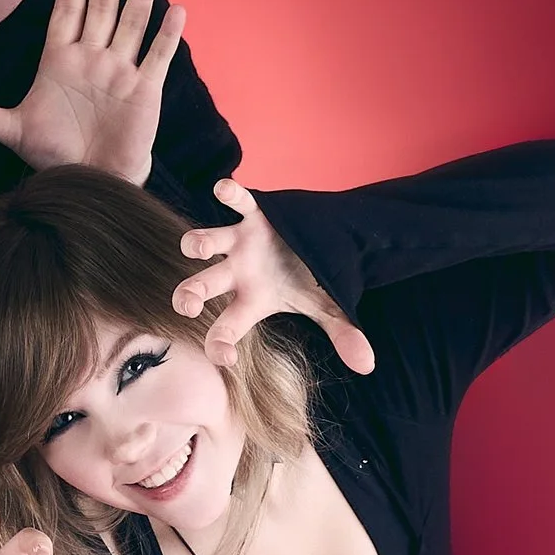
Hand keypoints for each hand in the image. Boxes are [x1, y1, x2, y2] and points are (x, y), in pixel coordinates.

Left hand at [0, 0, 184, 180]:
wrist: (87, 179)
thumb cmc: (53, 153)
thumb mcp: (14, 130)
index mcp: (60, 61)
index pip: (65, 14)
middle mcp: (92, 59)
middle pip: (100, 12)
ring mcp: (119, 71)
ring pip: (131, 27)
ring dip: (139, 0)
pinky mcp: (143, 89)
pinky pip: (157, 57)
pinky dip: (166, 35)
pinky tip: (175, 10)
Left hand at [172, 178, 375, 373]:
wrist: (319, 241)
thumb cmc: (310, 279)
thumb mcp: (327, 307)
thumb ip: (342, 334)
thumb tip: (368, 365)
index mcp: (250, 301)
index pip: (225, 329)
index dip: (218, 344)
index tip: (226, 358)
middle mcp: (236, 273)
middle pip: (200, 286)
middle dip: (188, 295)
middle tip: (187, 305)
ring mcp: (239, 243)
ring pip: (204, 242)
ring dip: (198, 244)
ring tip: (201, 249)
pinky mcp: (252, 214)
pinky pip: (237, 200)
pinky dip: (230, 193)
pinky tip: (223, 189)